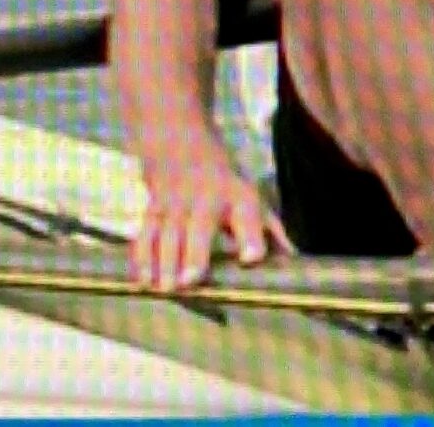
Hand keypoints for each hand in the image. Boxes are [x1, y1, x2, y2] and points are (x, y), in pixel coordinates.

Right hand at [132, 144, 292, 289]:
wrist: (180, 145)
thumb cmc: (224, 184)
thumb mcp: (252, 198)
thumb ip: (271, 232)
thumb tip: (293, 261)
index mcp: (238, 197)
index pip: (248, 216)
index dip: (251, 236)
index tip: (252, 258)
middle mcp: (206, 198)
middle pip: (199, 226)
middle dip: (195, 252)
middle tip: (191, 280)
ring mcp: (176, 202)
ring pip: (167, 232)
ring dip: (163, 260)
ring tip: (165, 288)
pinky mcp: (152, 208)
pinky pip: (144, 233)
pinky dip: (141, 257)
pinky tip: (142, 280)